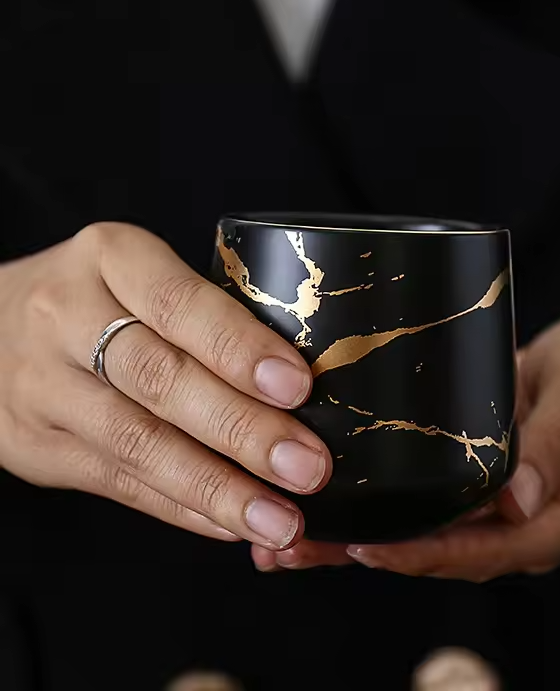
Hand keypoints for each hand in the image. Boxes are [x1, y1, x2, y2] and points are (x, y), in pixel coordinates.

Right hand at [0, 223, 331, 549]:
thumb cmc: (100, 295)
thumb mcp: (142, 274)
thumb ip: (206, 316)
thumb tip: (300, 386)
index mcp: (110, 257)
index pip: (179, 303)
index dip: (239, 348)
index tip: (297, 386)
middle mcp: (65, 315)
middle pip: (160, 379)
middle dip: (242, 429)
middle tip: (306, 466)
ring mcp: (41, 386)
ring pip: (137, 443)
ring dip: (217, 488)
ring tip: (279, 519)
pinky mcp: (34, 446)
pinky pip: (117, 483)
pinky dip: (182, 507)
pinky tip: (231, 523)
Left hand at [253, 313, 559, 576]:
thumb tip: (517, 502)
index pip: (500, 549)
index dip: (436, 553)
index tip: (373, 548)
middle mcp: (530, 523)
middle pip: (450, 553)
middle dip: (374, 554)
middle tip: (297, 545)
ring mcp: (502, 508)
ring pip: (429, 537)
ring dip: (360, 540)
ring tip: (287, 539)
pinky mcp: (477, 484)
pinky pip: (428, 505)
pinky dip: (377, 510)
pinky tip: (325, 511)